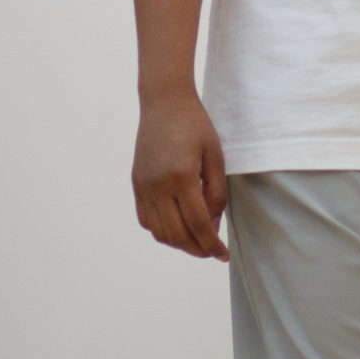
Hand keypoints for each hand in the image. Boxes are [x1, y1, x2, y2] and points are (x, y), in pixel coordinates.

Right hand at [133, 94, 228, 259]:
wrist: (164, 103)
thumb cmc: (195, 126)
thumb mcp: (215, 157)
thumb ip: (216, 194)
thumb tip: (212, 226)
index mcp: (181, 177)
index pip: (197, 224)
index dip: (211, 244)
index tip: (222, 255)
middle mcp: (158, 186)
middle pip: (176, 234)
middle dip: (196, 249)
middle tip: (212, 250)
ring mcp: (144, 186)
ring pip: (159, 232)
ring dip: (179, 242)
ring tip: (197, 240)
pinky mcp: (136, 184)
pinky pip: (146, 220)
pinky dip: (162, 231)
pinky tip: (177, 226)